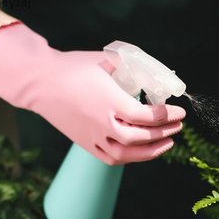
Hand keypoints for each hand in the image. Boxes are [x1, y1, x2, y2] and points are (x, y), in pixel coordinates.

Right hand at [0, 12, 184, 165]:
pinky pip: (111, 158)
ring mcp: (92, 136)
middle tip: (178, 126)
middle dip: (164, 132)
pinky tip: (142, 152)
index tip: (179, 111)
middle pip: (141, 137)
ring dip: (151, 151)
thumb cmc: (73, 67)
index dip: (167, 115)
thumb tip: (158, 75)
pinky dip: (130, 158)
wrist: (40, 82)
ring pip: (127, 153)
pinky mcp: (85, 143)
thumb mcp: (106, 59)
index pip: (147, 116)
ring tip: (167, 143)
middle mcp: (102, 123)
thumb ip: (133, 67)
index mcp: (110, 101)